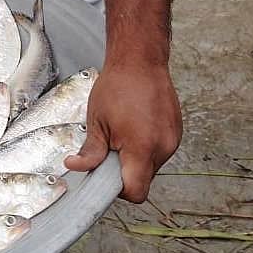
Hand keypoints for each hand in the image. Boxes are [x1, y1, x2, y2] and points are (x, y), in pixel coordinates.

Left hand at [64, 62, 181, 202]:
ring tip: (122, 134)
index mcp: (142, 148)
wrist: (140, 61)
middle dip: (124, 172)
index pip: (136, 191)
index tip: (106, 180)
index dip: (119, 191)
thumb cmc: (118, 86)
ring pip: (151, 166)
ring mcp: (173, 140)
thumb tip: (76, 167)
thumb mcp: (97, 122)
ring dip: (135, 159)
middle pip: (143, 179)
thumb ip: (91, 152)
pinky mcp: (176, 133)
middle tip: (109, 149)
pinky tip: (134, 128)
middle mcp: (163, 147)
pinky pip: (158, 151)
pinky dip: (145, 148)